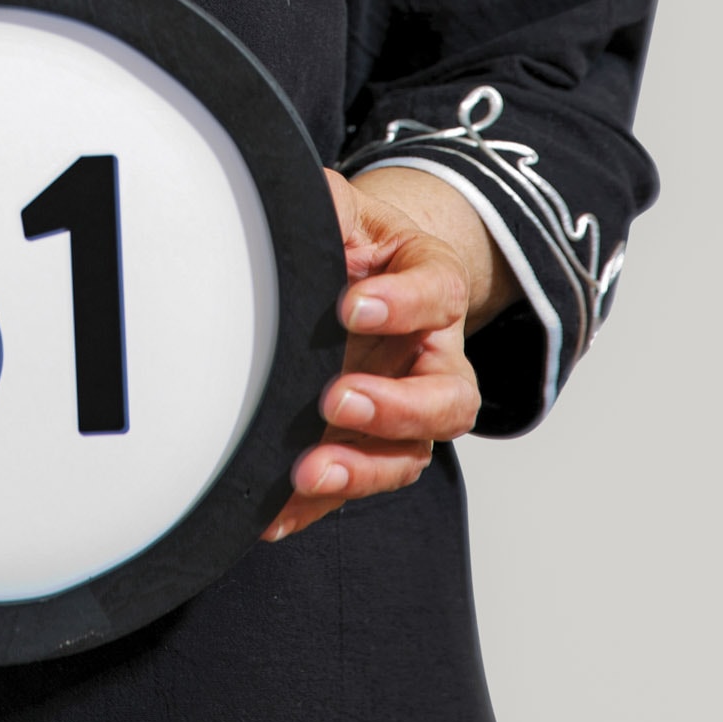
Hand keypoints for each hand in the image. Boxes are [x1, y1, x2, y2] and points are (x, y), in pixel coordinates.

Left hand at [262, 167, 503, 544]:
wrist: (357, 273)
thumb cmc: (351, 241)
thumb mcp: (343, 208)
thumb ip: (329, 207)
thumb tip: (304, 209)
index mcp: (432, 286)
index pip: (438, 294)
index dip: (404, 304)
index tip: (352, 304)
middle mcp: (431, 356)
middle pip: (447, 398)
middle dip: (395, 407)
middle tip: (338, 398)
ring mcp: (403, 408)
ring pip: (408, 454)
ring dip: (361, 469)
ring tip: (307, 471)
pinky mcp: (365, 445)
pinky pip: (352, 484)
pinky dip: (314, 506)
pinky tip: (274, 514)